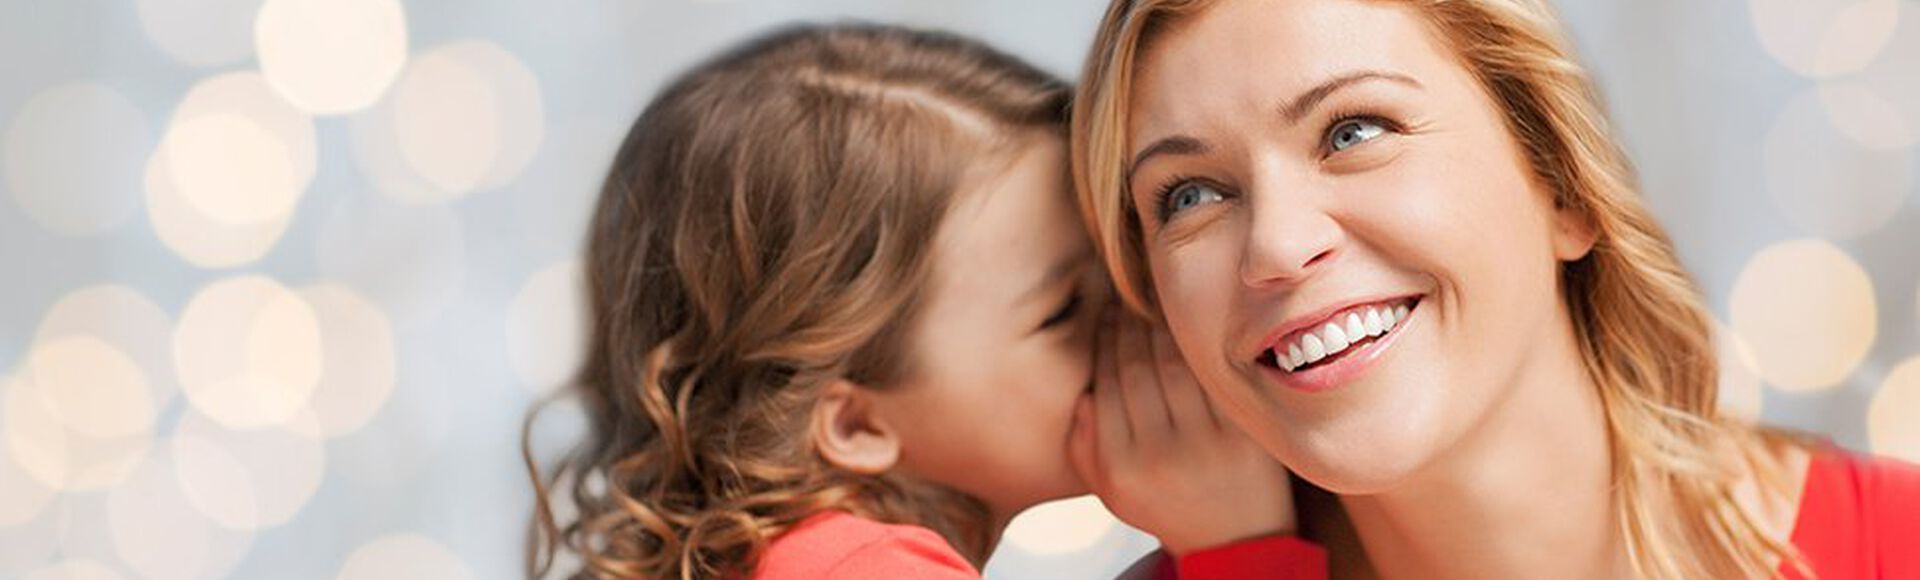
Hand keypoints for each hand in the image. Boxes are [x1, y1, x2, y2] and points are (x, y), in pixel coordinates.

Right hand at [1069, 307, 1297, 555]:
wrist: (1234, 541)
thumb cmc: (1165, 505)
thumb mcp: (1111, 490)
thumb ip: (1084, 446)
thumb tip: (1082, 395)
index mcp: (1121, 467)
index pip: (1105, 385)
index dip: (1103, 343)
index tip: (1104, 318)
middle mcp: (1159, 456)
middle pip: (1136, 369)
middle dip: (1127, 327)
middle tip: (1125, 304)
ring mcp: (1205, 445)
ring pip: (1173, 366)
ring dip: (1159, 329)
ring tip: (1151, 310)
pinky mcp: (1242, 435)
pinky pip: (1212, 378)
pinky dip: (1197, 349)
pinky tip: (1188, 332)